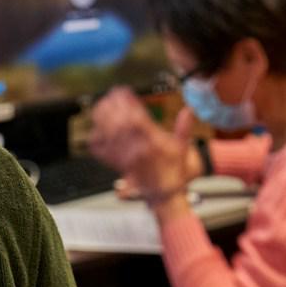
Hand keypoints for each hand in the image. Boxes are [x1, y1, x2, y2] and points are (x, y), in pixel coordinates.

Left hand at [86, 88, 192, 204]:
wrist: (164, 193)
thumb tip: (189, 110)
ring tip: (101, 105)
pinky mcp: (117, 165)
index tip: (125, 92)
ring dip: (103, 119)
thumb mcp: (183, 148)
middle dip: (113, 107)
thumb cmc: (173, 170)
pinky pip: (102, 152)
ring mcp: (126, 158)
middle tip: (111, 95)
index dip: (128, 104)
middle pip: (119, 125)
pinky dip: (97, 138)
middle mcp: (137, 151)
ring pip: (108, 135)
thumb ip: (184, 128)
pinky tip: (96, 127)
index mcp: (154, 144)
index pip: (137, 120)